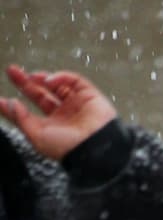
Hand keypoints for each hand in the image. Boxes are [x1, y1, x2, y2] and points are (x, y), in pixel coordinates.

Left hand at [0, 66, 117, 160]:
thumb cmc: (68, 148)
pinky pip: (72, 80)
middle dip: (25, 82)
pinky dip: (59, 77)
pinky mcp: (88, 95)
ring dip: (41, 79)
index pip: (28, 112)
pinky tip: (49, 80)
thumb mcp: (37, 136)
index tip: (0, 99)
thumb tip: (9, 103)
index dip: (13, 104)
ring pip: (55, 85)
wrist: (96, 148)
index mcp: (51, 127)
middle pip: (40, 94)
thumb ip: (20, 120)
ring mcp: (75, 104)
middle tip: (12, 71)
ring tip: (33, 77)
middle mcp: (63, 115)